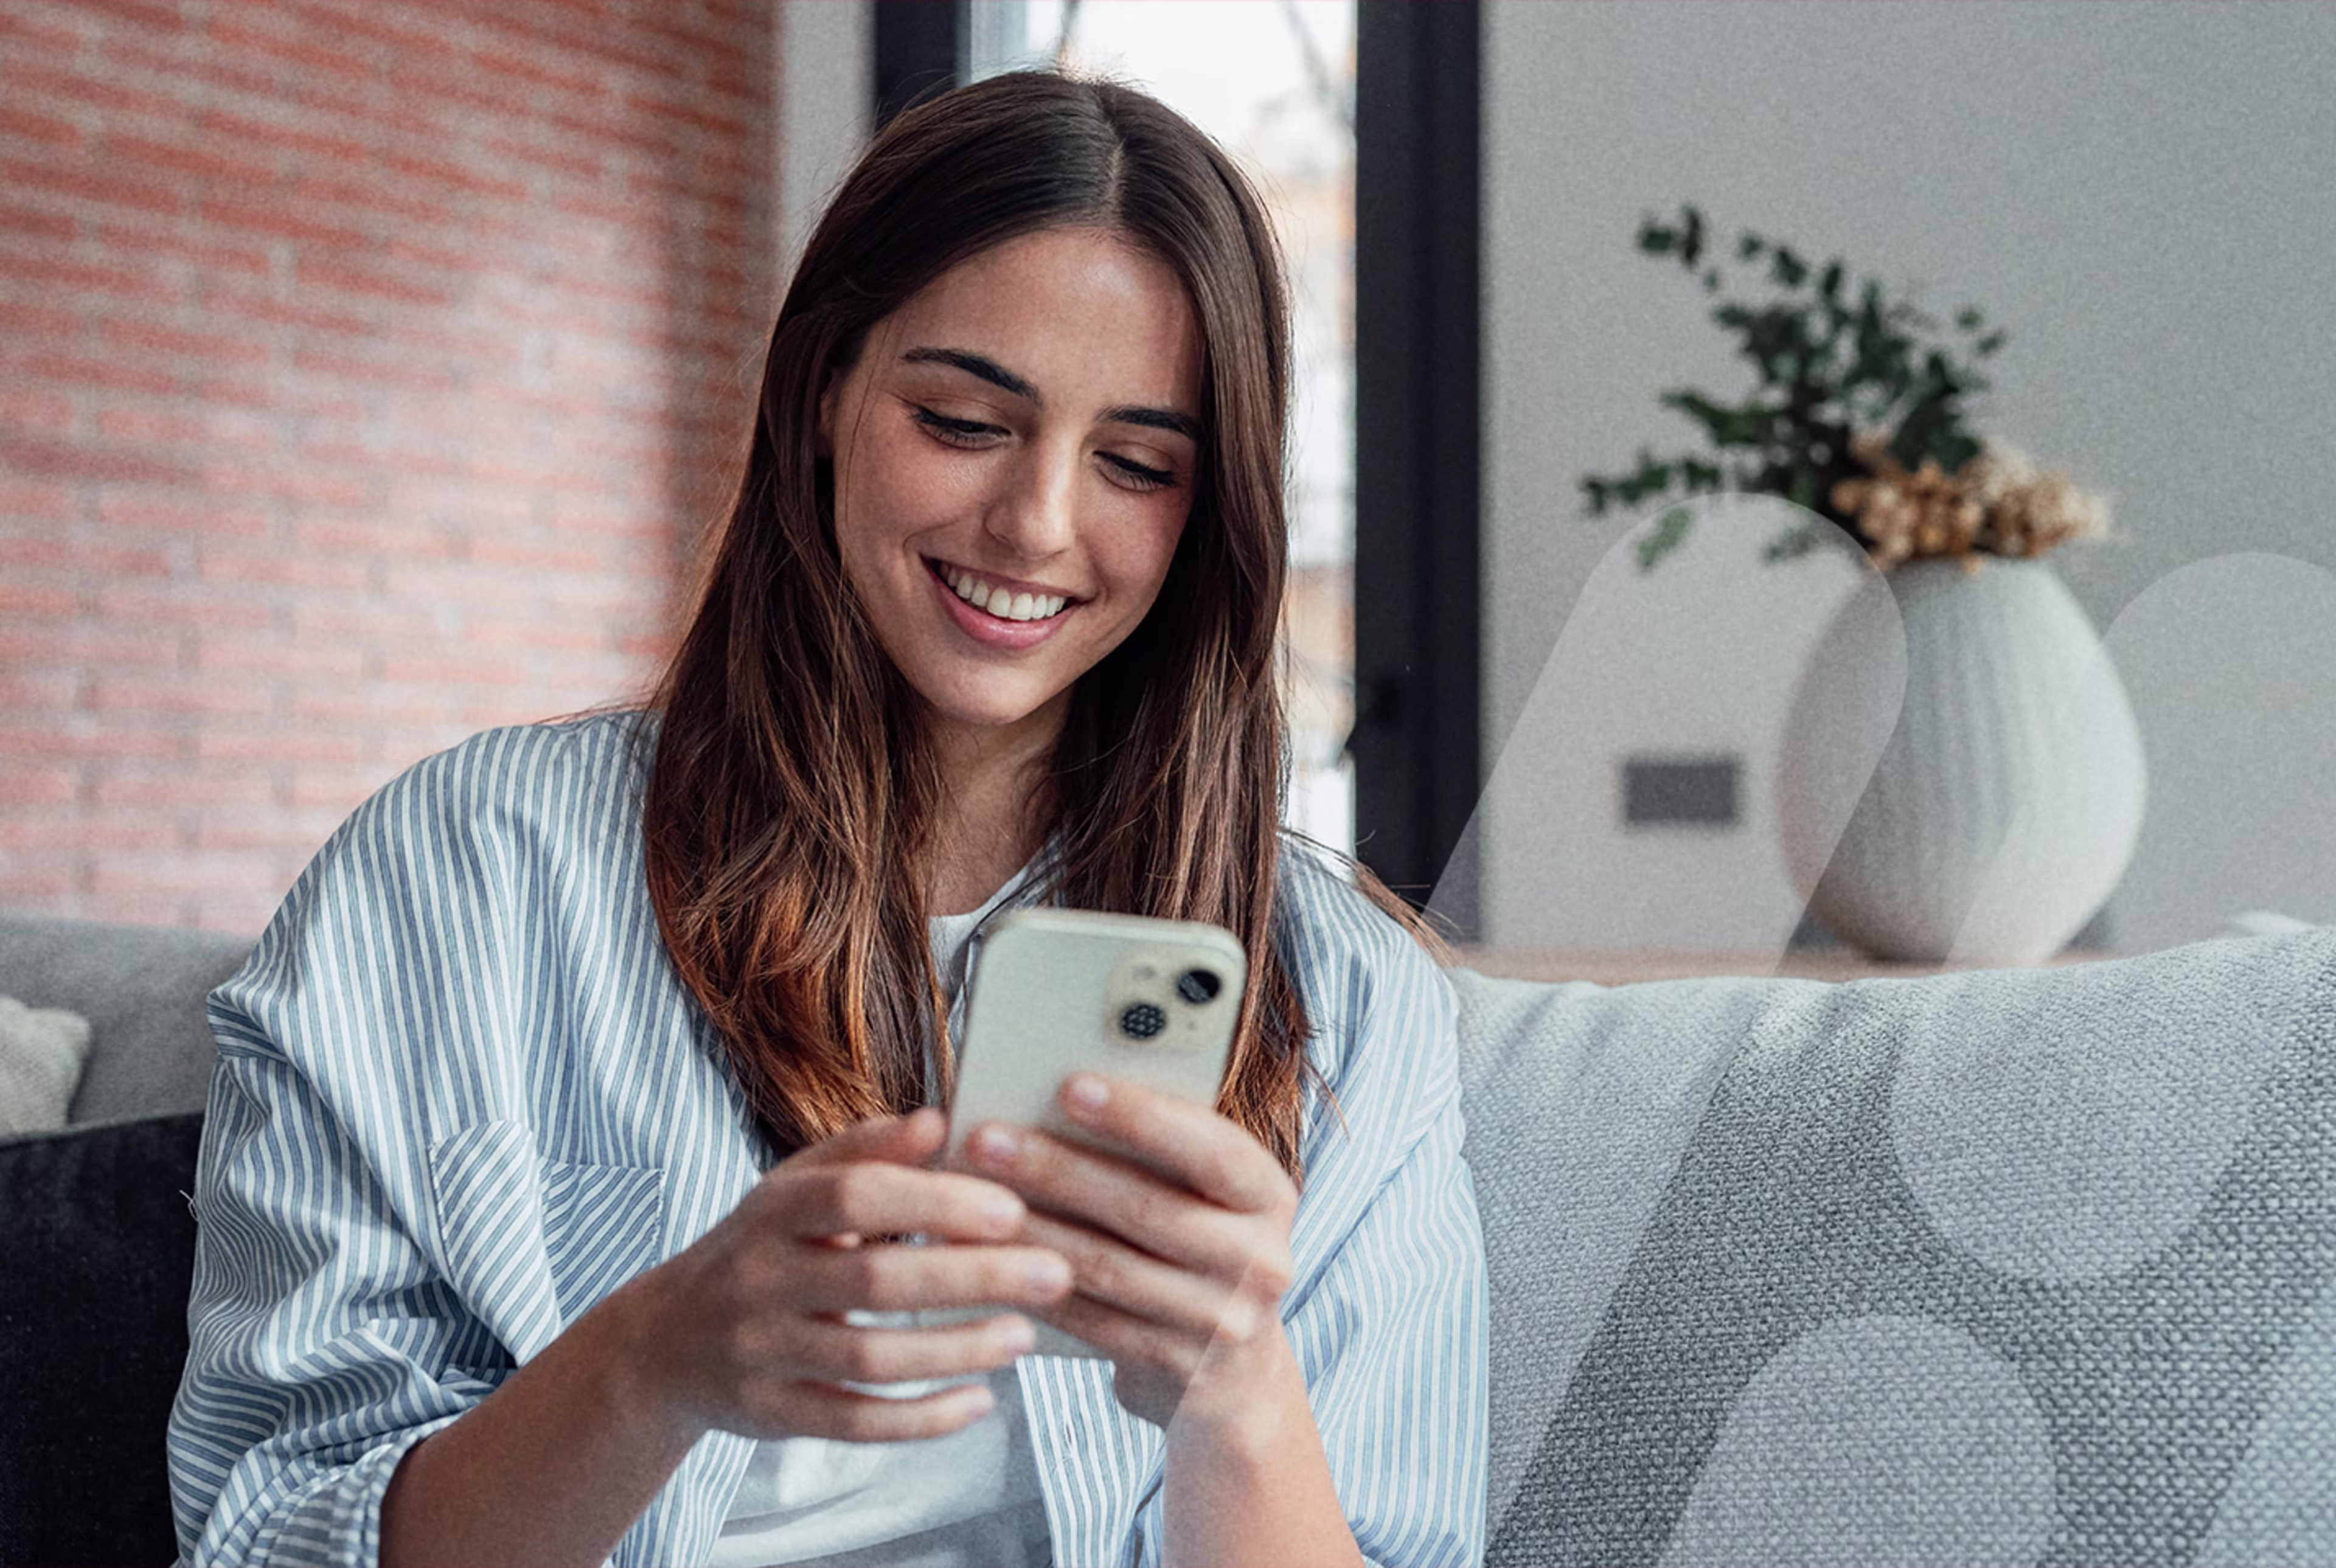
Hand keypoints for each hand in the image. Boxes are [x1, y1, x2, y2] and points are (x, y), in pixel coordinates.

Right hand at [611, 1107, 1073, 1443]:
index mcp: (773, 1211)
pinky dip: (920, 1419)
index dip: (935, 1202)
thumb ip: (865, 1151)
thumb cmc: (758, 1249)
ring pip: (869, 1359)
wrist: (664, 1344)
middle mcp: (759, 1280)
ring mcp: (760, 1353)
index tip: (1012, 1207)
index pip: (857, 1197)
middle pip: (874, 1281)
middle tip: (1054, 1274)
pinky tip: (979, 1402)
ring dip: (957, 1350)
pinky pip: (853, 1422)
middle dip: (972, 1278)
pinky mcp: (770, 1415)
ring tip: (1026, 1336)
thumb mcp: (793, 1189)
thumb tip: (938, 1120)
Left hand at [960, 1075, 1299, 1434]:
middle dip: (1059, 1169)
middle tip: (987, 1138)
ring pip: (1110, 1267)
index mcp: (1269, 1196)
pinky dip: (1035, 1286)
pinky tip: (990, 1259)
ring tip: (971, 1198)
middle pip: (1148, 1208)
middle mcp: (1260, 1260)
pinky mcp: (1179, 1370)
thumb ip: (1164, 1154)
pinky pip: (1093, 1321)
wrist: (1237, 1379)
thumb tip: (1062, 1094)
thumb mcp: (1210, 1200)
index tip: (1071, 1084)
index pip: (1212, 1148)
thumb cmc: (1202, 1254)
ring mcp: (1224, 1323)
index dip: (1142, 1116)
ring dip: (1033, 1229)